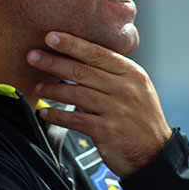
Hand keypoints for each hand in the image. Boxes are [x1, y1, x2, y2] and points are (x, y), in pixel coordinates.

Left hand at [27, 31, 171, 178]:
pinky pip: (76, 119)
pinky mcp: (107, 130)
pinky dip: (58, 115)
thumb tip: (80, 57)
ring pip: (77, 93)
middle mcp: (125, 88)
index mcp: (131, 73)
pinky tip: (46, 111)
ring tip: (38, 86)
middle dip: (54, 61)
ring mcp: (117, 110)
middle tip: (32, 56)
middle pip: (83, 70)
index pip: (97, 53)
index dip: (72, 44)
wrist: (156, 153)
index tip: (51, 36)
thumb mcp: (137, 88)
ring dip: (54, 89)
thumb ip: (113, 73)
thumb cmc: (141, 118)